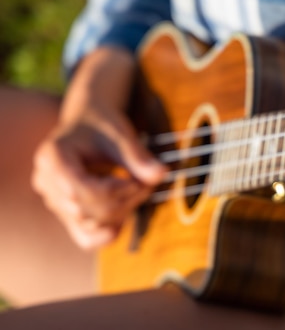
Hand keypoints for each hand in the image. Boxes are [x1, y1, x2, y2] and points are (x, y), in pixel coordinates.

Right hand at [31, 48, 166, 248]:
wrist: (89, 124)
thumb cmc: (102, 125)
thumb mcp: (121, 134)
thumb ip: (138, 156)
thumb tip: (161, 175)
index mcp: (52, 157)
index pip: (81, 191)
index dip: (116, 191)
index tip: (139, 180)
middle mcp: (46, 182)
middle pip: (86, 210)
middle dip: (124, 201)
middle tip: (147, 184)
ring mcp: (53, 200)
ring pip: (89, 224)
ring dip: (122, 213)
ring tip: (138, 191)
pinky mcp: (66, 213)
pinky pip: (84, 238)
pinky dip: (108, 234)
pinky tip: (125, 218)